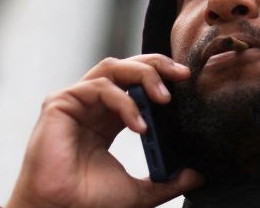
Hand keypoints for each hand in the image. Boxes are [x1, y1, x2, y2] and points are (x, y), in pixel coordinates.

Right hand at [5, 55, 203, 207]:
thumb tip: (198, 177)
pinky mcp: (61, 103)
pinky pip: (98, 88)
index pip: (137, 83)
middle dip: (157, 65)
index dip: (161, 77)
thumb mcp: (140, 190)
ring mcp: (76, 101)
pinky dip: (123, 102)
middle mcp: (93, 104)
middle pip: (127, 67)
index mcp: (109, 118)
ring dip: (143, 75)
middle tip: (182, 76)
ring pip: (113, 67)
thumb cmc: (89, 201)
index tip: (187, 82)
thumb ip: (168, 181)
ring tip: (164, 97)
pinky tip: (139, 125)